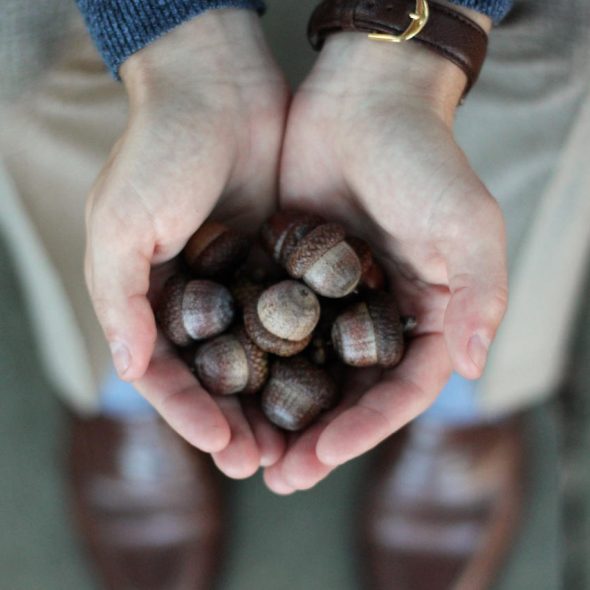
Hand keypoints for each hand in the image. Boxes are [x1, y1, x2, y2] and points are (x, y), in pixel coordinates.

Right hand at [85, 10, 288, 477]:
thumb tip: (128, 368)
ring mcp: (241, 282)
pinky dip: (306, 354)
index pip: (168, 374)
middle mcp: (197, 298)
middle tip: (268, 465)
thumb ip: (118, 298)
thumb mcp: (120, 222)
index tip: (222, 448)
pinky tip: (326, 385)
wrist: (219, 89)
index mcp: (151, 298)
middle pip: (218, 377)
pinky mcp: (282, 262)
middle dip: (239, 422)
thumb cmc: (160, 151)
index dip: (191, 415)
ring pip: (261, 358)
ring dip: (276, 402)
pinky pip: (296, 318)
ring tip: (300, 443)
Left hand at [265, 26, 506, 492]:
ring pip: (303, 371)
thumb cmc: (423, 159)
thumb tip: (471, 368)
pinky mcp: (288, 274)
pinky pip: (268, 328)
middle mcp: (377, 315)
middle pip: (348, 393)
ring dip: (277, 414)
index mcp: (425, 315)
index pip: (399, 391)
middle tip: (278, 476)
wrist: (362, 101)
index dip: (364, 429)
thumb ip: (478, 297)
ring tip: (244, 451)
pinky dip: (250, 361)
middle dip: (315, 438)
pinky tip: (222, 389)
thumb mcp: (467, 226)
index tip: (322, 456)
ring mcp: (330, 298)